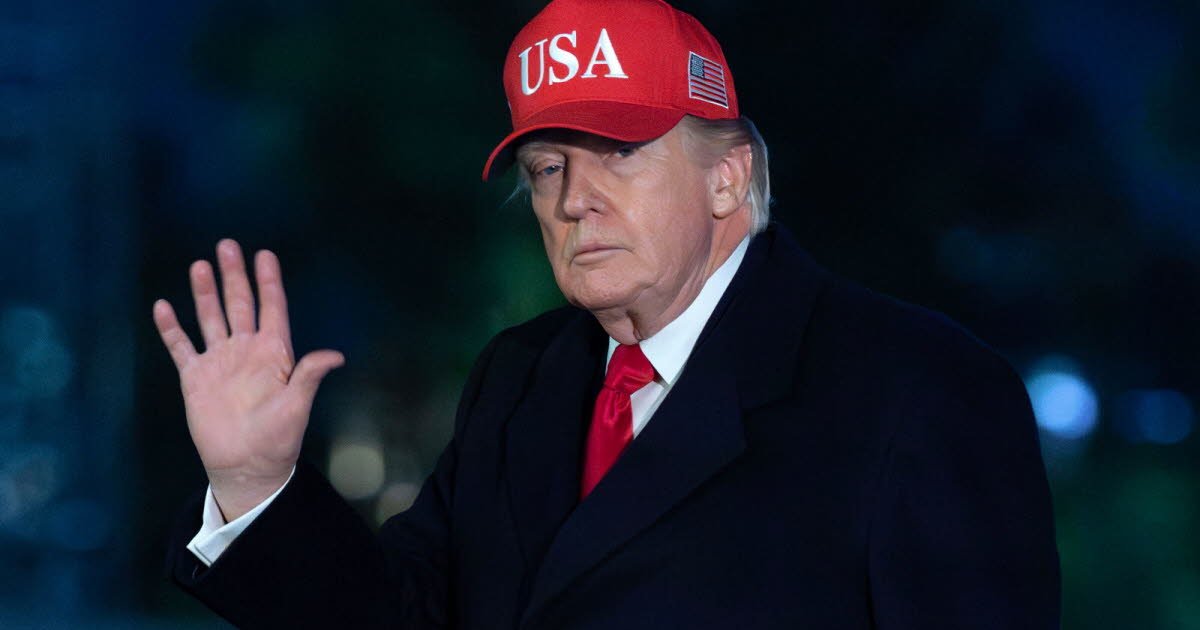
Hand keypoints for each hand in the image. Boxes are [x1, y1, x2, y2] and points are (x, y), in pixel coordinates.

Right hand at [153, 239, 343, 521]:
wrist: (245, 465)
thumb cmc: (278, 438)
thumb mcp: (297, 407)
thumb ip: (308, 376)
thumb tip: (335, 356)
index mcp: (273, 354)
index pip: (271, 309)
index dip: (269, 282)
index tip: (265, 254)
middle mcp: (246, 351)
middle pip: (239, 304)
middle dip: (234, 275)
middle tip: (227, 245)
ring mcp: (219, 362)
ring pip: (211, 318)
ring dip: (205, 293)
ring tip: (200, 265)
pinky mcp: (195, 378)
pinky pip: (181, 347)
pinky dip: (171, 328)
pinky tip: (163, 307)